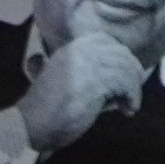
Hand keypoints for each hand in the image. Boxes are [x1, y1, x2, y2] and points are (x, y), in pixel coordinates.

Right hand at [19, 30, 150, 154]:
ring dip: (133, 88)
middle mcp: (81, 51)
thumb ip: (87, 71)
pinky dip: (132, 97)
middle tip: (132, 93)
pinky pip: (125, 83)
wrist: (30, 123)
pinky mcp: (94, 82)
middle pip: (121, 52)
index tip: (125, 76)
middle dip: (132, 72)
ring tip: (130, 105)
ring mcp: (87, 64)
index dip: (121, 57)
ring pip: (126, 67)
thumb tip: (120, 75)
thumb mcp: (66, 78)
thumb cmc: (49, 108)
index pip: (106, 40)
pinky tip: (128, 110)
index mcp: (72, 48)